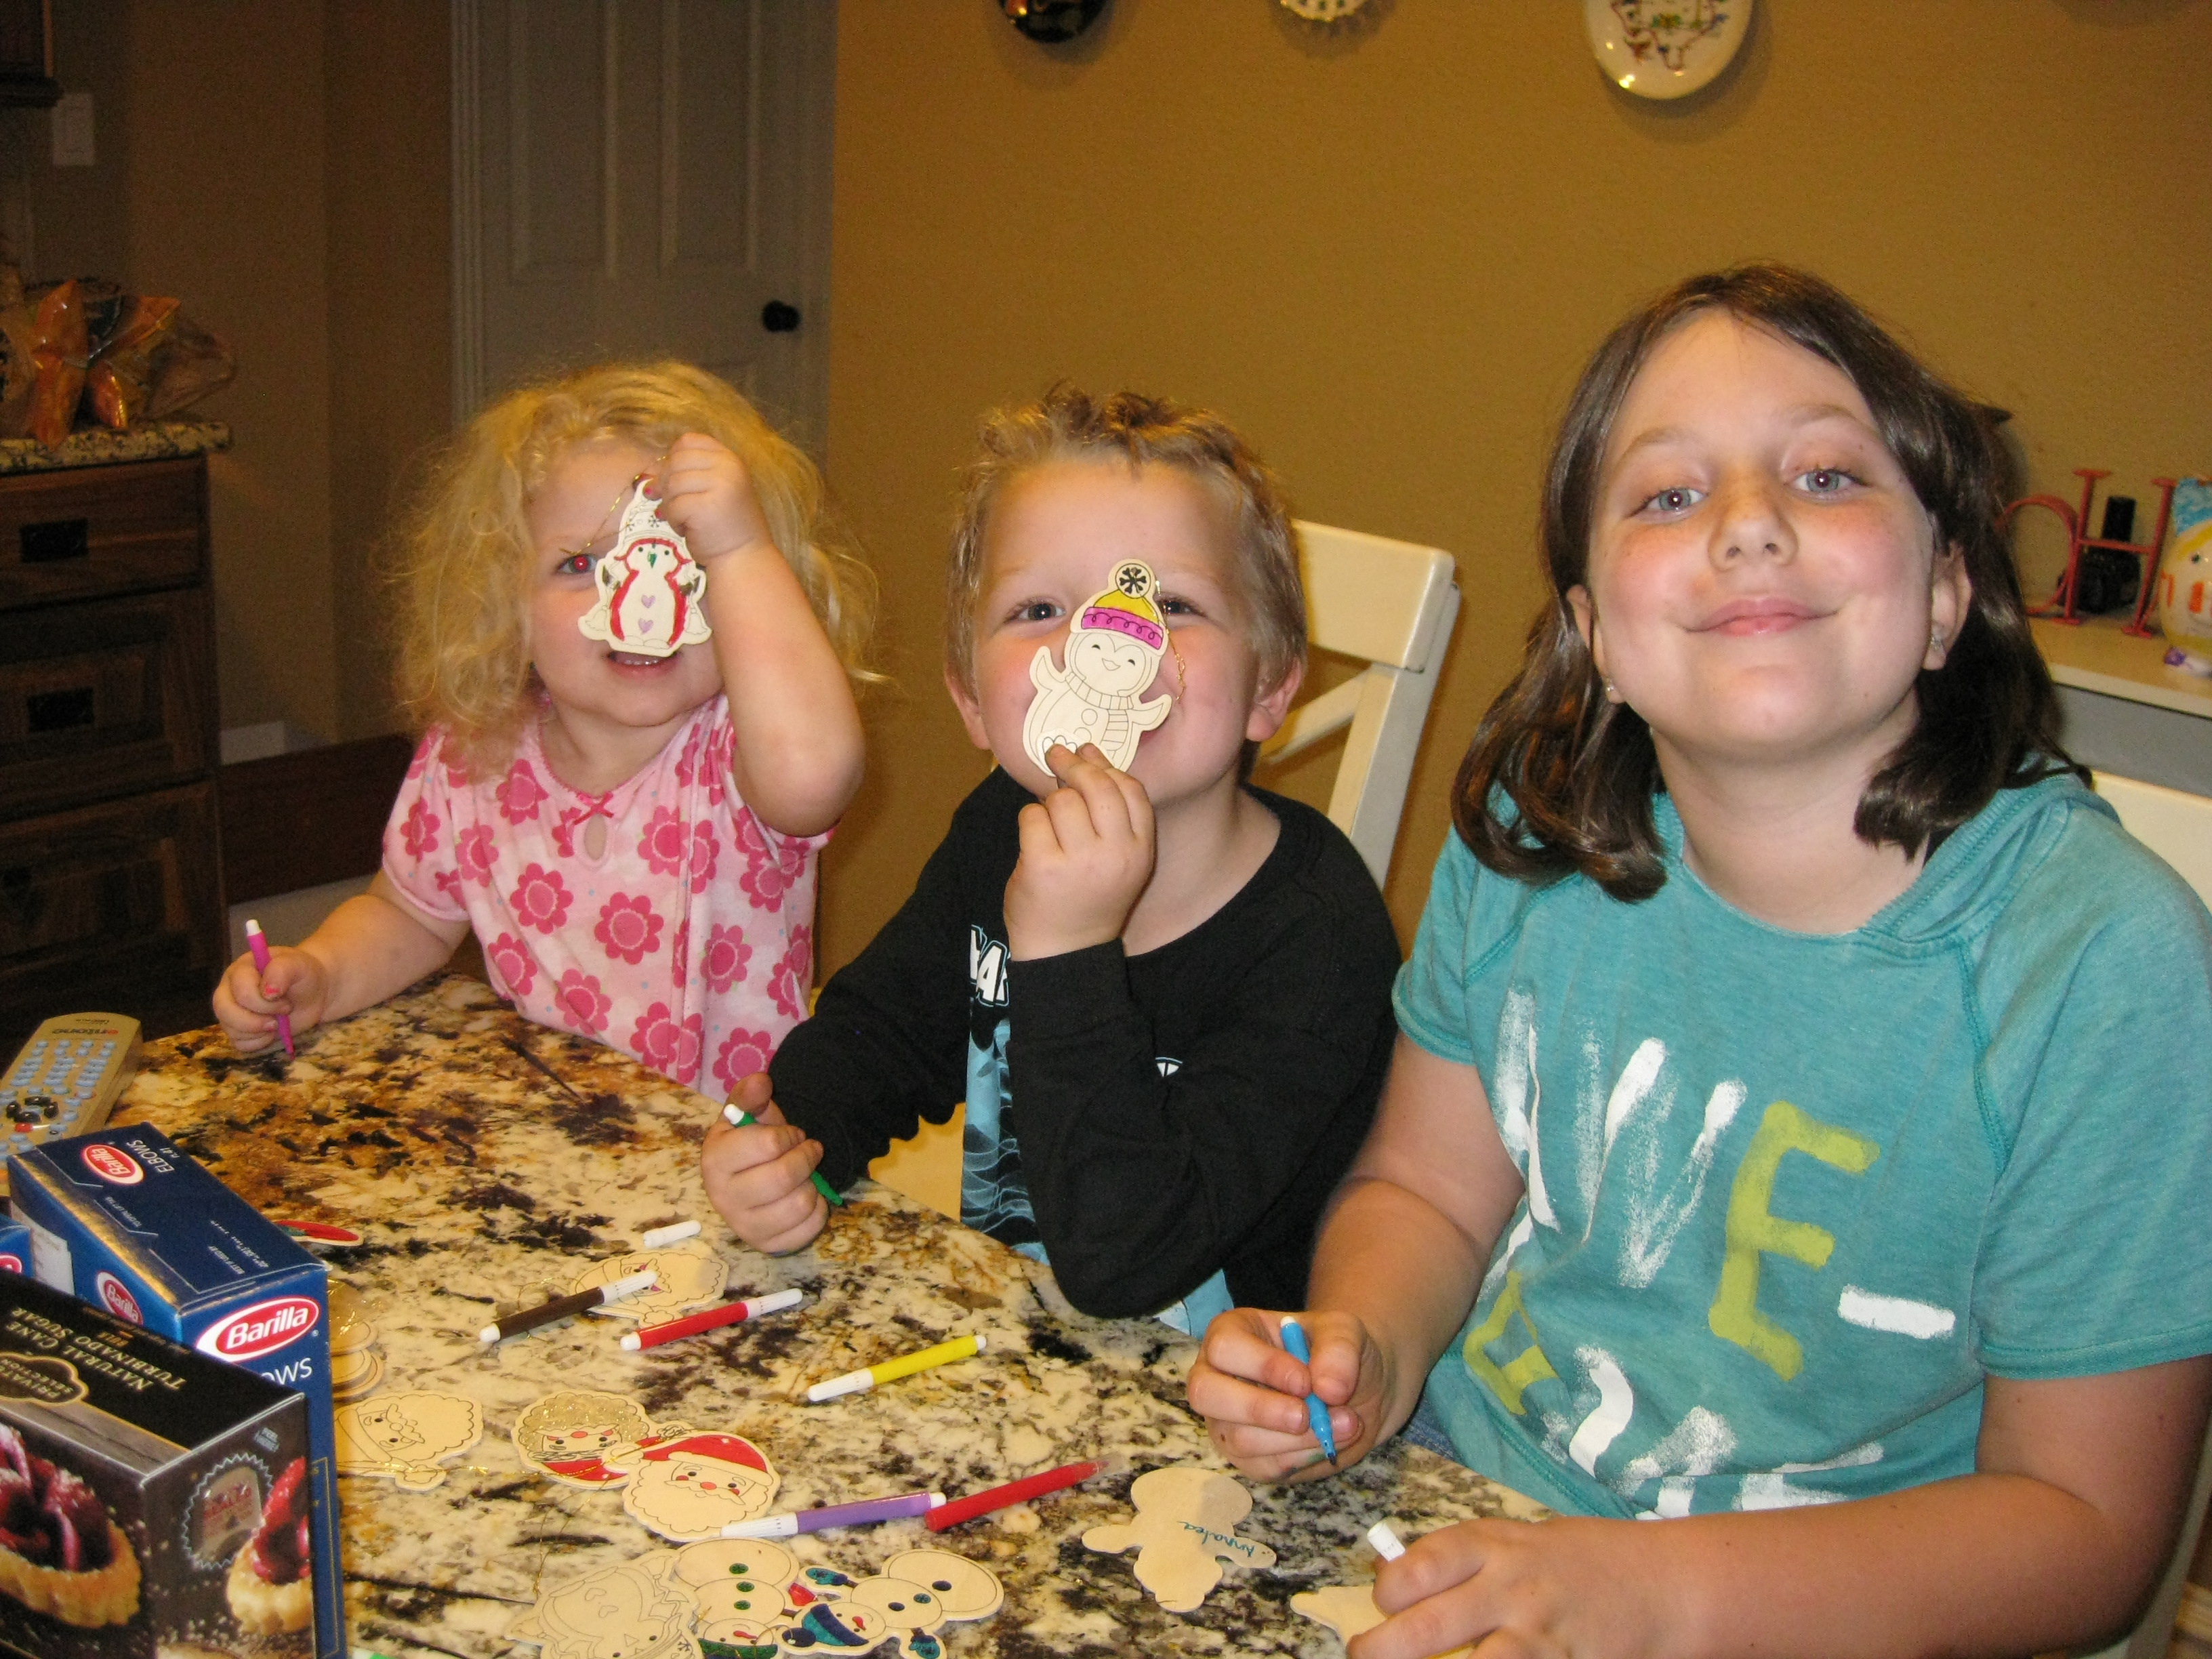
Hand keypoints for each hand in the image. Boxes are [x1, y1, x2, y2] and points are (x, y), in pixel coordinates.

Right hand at [212, 945, 327, 1053]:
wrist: (312, 994)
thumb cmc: (302, 975)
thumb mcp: (298, 965)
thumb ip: (281, 971)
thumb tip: (268, 991)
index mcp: (241, 970)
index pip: (241, 990)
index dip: (264, 1002)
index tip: (285, 1002)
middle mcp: (230, 989)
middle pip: (224, 1010)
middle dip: (255, 1020)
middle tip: (278, 1019)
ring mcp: (232, 1011)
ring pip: (229, 1028)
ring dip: (258, 1032)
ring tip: (276, 1023)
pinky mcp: (239, 1029)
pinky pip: (238, 1043)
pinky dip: (258, 1042)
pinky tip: (271, 1033)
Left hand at [651, 431, 775, 565]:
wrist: (745, 556)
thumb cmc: (726, 525)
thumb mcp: (715, 489)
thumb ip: (691, 474)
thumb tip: (651, 477)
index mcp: (729, 458)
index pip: (689, 441)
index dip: (675, 458)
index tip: (676, 480)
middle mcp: (727, 466)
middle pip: (676, 461)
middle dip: (667, 484)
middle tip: (675, 505)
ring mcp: (719, 485)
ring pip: (672, 483)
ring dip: (670, 504)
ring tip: (682, 519)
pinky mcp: (706, 506)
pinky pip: (673, 505)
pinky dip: (674, 520)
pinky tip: (686, 529)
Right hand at [700, 1072, 828, 1253]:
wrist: (747, 1179)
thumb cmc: (748, 1143)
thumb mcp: (745, 1113)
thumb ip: (750, 1095)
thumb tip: (761, 1081)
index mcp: (715, 1160)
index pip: (770, 1144)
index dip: (790, 1135)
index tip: (792, 1134)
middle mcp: (723, 1198)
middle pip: (785, 1177)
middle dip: (806, 1157)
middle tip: (809, 1151)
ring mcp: (744, 1227)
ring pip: (800, 1204)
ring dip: (812, 1184)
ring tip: (804, 1175)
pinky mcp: (767, 1246)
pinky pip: (808, 1229)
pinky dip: (818, 1210)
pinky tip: (806, 1198)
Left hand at [1004, 744, 1154, 960]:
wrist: (1064, 951)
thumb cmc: (1088, 897)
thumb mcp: (1117, 859)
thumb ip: (1110, 811)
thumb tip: (1088, 752)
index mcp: (1139, 851)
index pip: (1131, 790)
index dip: (1106, 766)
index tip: (1086, 756)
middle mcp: (1115, 855)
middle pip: (1097, 786)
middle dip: (1073, 765)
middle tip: (1056, 757)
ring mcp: (1080, 861)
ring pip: (1061, 800)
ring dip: (1048, 804)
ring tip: (1049, 825)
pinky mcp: (1043, 866)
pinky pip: (1031, 817)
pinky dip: (1028, 822)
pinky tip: (1033, 841)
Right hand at [1187, 1306, 1394, 1482]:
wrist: (1353, 1390)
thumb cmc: (1334, 1353)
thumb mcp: (1345, 1334)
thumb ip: (1338, 1352)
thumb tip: (1328, 1390)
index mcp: (1232, 1334)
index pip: (1225, 1347)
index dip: (1262, 1366)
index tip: (1305, 1382)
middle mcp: (1218, 1377)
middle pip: (1204, 1394)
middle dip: (1257, 1409)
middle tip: (1304, 1416)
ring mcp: (1227, 1421)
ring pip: (1239, 1438)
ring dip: (1295, 1439)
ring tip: (1346, 1423)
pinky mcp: (1248, 1458)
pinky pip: (1265, 1466)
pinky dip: (1303, 1456)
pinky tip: (1331, 1440)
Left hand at [1354, 1516, 1670, 1658]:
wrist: (1662, 1586)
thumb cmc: (1577, 1563)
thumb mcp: (1516, 1542)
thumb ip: (1460, 1561)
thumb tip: (1391, 1577)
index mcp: (1492, 1547)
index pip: (1418, 1568)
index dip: (1388, 1592)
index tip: (1382, 1608)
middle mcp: (1510, 1590)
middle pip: (1428, 1629)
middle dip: (1383, 1651)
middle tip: (1364, 1657)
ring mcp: (1539, 1636)